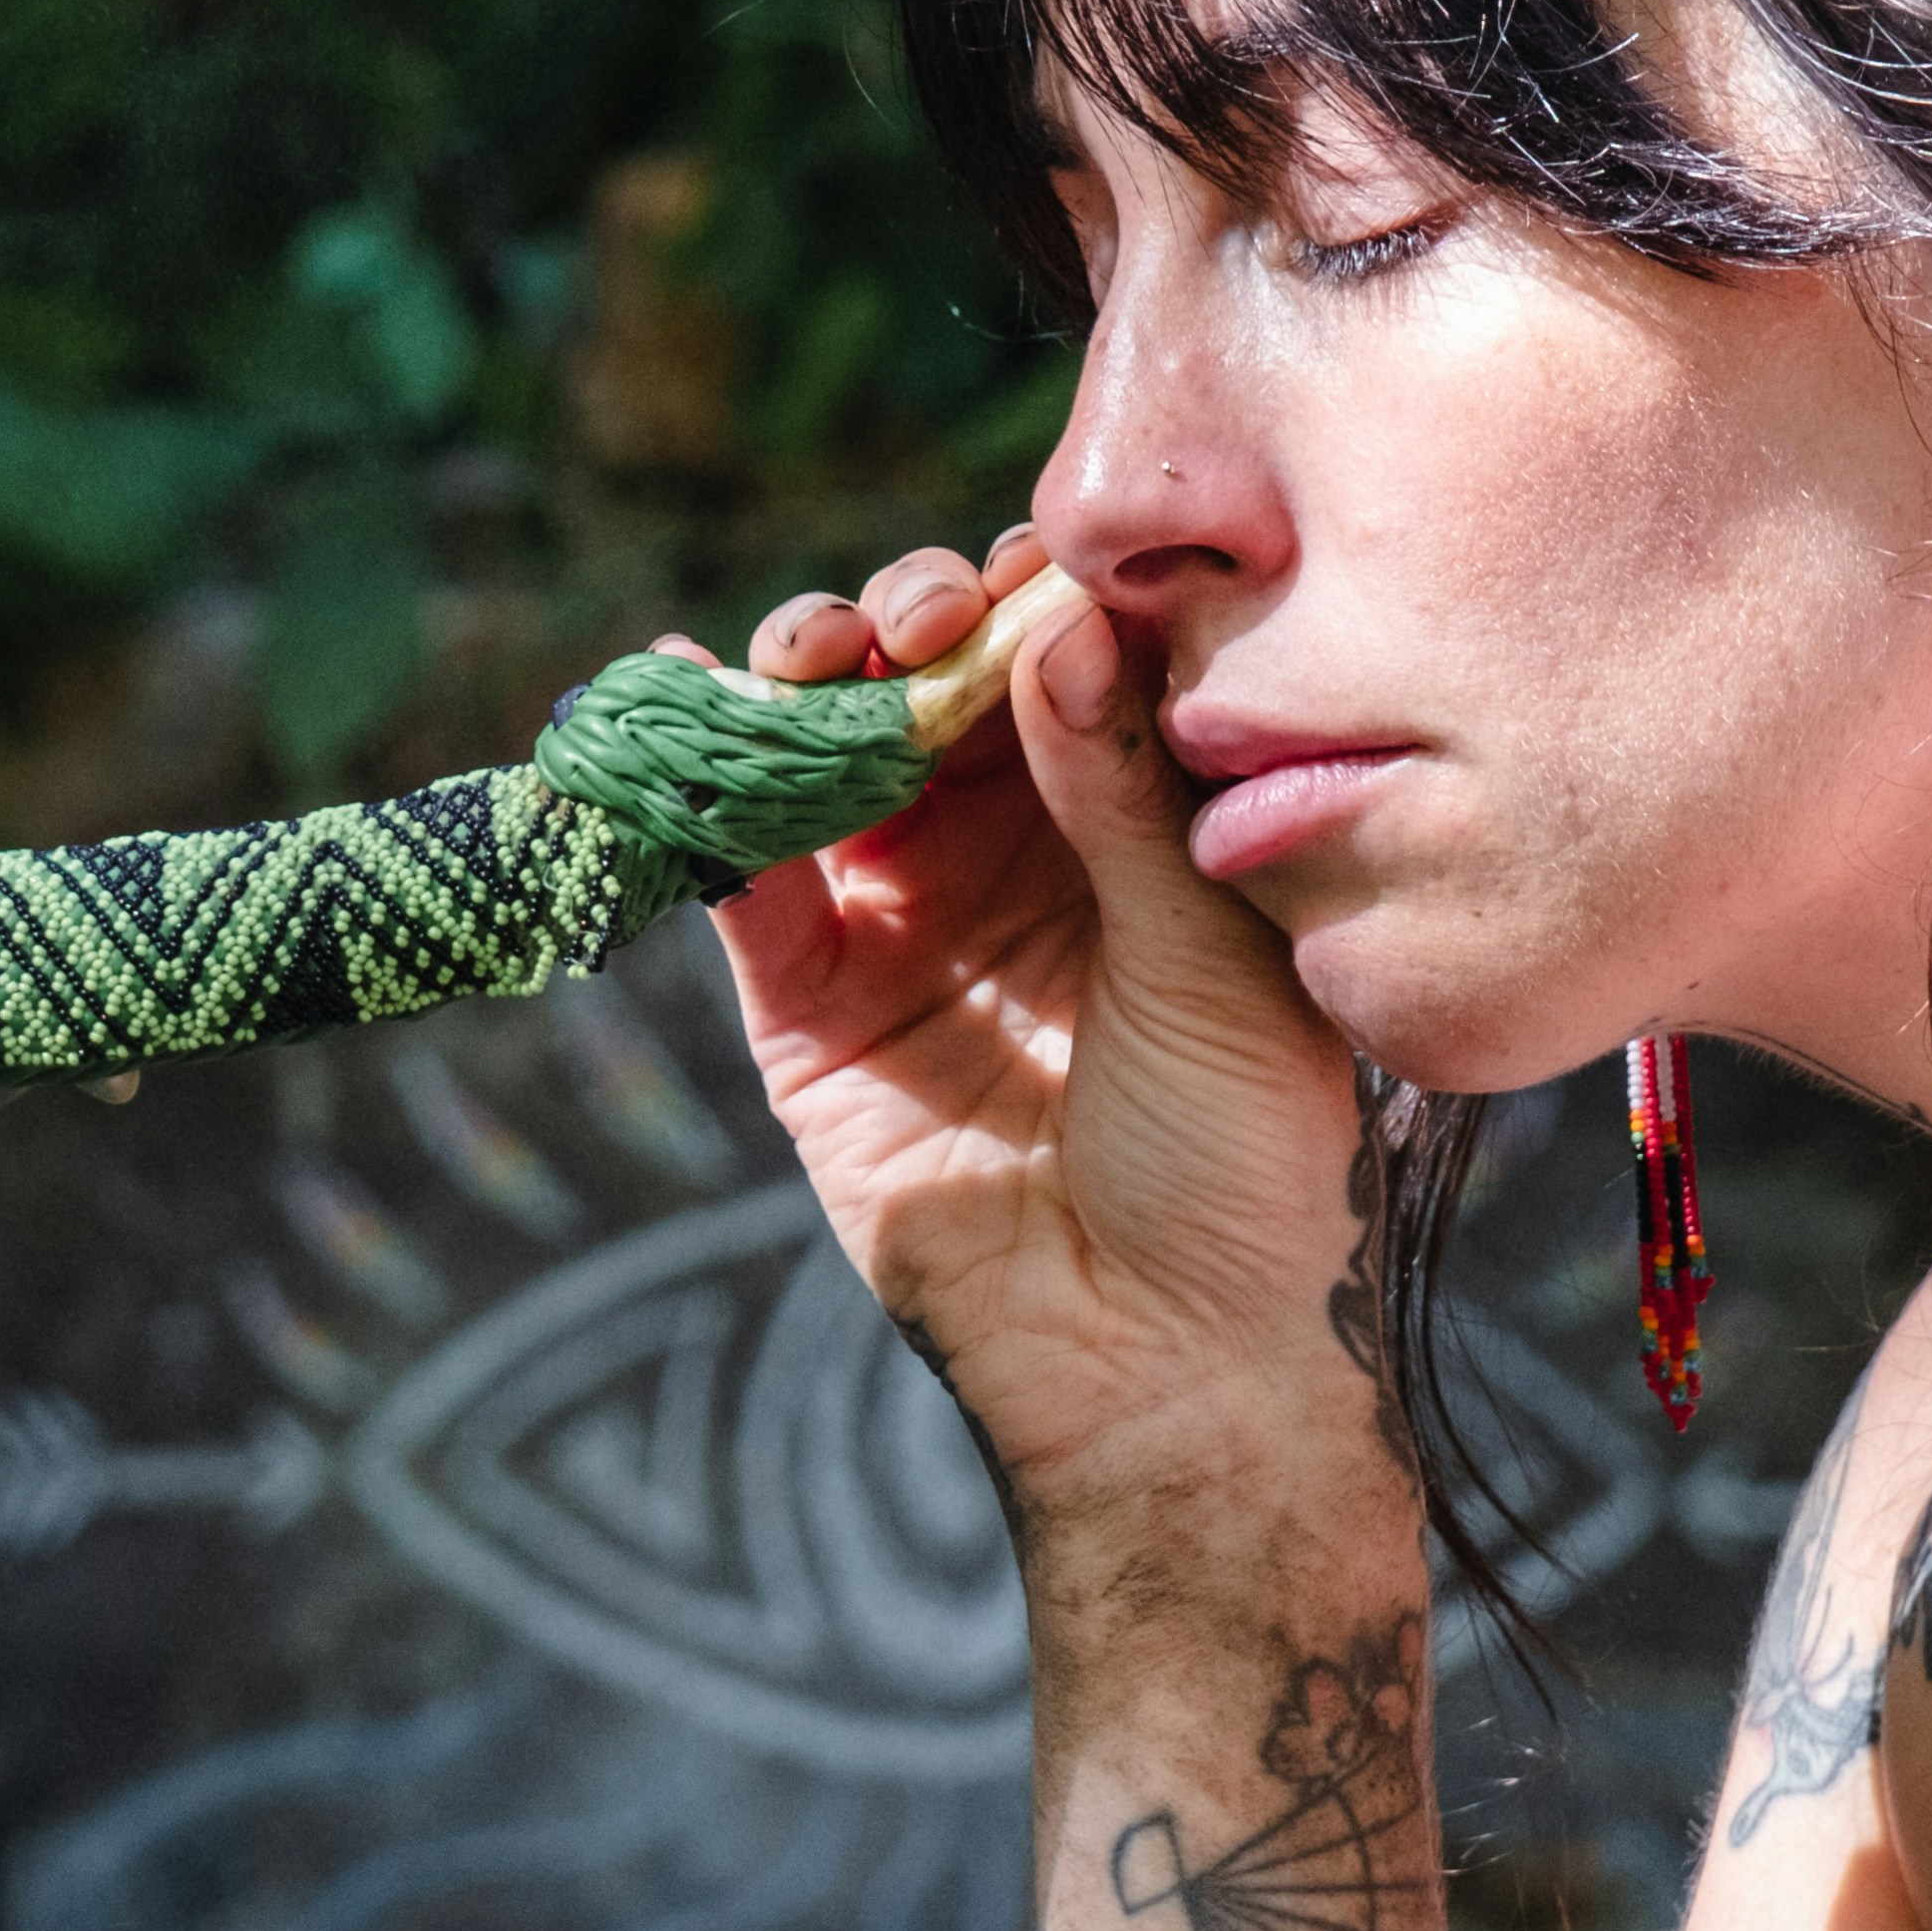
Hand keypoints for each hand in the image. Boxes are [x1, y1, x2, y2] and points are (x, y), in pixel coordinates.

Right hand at [702, 527, 1391, 1533]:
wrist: (1170, 1364)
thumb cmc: (1250, 1165)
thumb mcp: (1215, 959)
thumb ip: (1123, 790)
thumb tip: (1054, 620)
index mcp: (1133, 827)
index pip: (1057, 665)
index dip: (1025, 597)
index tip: (1016, 566)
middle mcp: (1011, 857)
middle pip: (924, 690)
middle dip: (899, 626)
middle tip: (904, 628)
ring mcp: (902, 927)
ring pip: (822, 760)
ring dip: (796, 683)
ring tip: (801, 661)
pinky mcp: (809, 1011)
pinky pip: (740, 883)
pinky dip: (700, 799)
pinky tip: (682, 709)